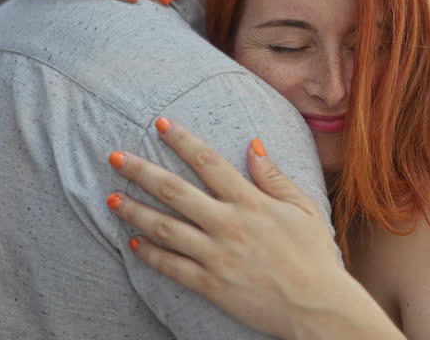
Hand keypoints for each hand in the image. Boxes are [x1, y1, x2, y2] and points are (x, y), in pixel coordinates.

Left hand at [106, 119, 402, 339]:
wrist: (318, 307)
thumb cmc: (315, 255)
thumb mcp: (303, 208)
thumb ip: (274, 177)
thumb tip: (252, 144)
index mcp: (251, 202)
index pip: (209, 162)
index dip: (183, 141)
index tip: (161, 124)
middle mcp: (229, 224)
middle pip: (175, 191)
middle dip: (141, 171)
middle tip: (115, 157)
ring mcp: (217, 255)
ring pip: (165, 227)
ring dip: (135, 211)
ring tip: (111, 199)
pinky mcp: (212, 284)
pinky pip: (172, 266)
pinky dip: (151, 254)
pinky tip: (133, 243)